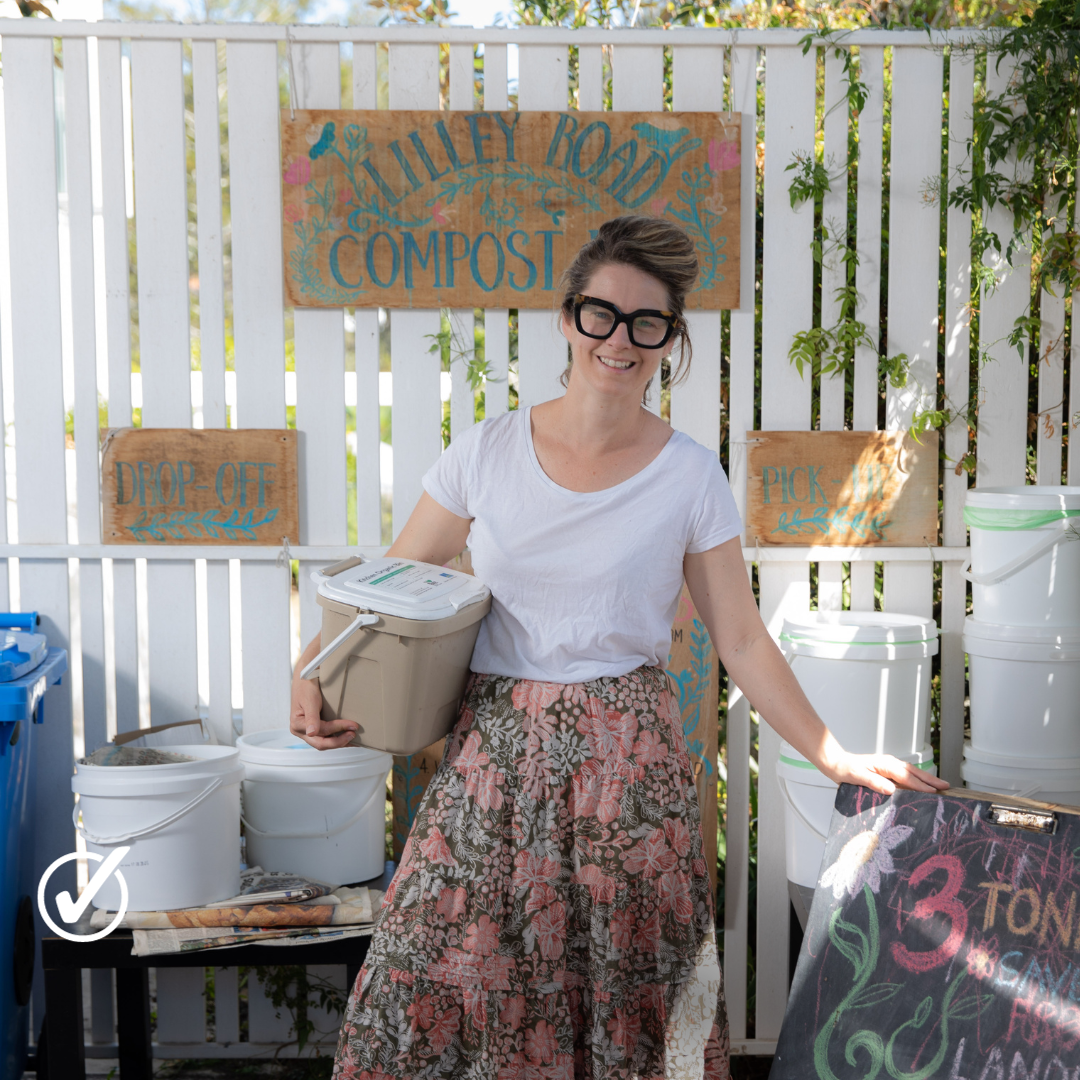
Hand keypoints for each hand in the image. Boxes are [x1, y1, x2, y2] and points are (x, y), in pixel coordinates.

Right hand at [289, 676, 357, 749]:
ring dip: (339, 741)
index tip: (352, 725)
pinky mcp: (315, 727)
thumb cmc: (306, 686)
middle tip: (353, 734)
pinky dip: (337, 738)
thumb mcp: (309, 701)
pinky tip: (347, 737)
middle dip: (339, 741)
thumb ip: (311, 717)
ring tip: (353, 737)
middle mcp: (302, 731)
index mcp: (297, 725)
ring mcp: (308, 730)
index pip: (320, 732)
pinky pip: (326, 736)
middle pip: (321, 743)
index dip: (337, 729)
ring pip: (324, 742)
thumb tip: (311, 733)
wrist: (306, 676)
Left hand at [821, 752, 950, 796]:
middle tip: (946, 786)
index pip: (906, 776)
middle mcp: (889, 763)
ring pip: (912, 772)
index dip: (920, 784)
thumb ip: (873, 782)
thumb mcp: (857, 777)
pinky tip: (923, 786)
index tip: (933, 791)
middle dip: (930, 779)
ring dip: (926, 779)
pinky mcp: (887, 771)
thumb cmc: (845, 770)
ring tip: (940, 786)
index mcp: (884, 764)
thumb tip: (891, 789)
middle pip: (914, 771)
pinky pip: (906, 775)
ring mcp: (889, 766)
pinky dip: (917, 779)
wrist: (837, 764)